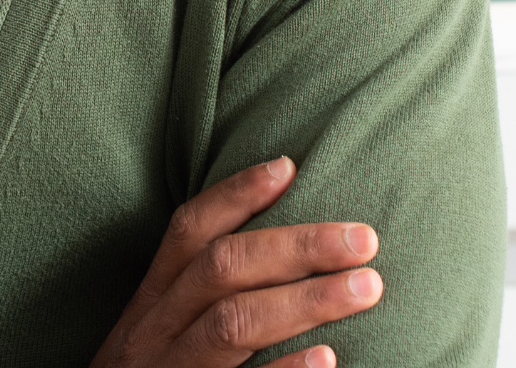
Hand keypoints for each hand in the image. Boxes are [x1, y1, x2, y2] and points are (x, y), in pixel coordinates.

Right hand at [88, 157, 381, 367]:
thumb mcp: (155, 340)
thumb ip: (196, 303)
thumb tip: (274, 258)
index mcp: (149, 308)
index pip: (187, 233)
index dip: (236, 196)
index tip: (289, 167)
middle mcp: (153, 335)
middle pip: (221, 270)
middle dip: (295, 246)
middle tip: (363, 238)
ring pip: (232, 324)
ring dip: (305, 300)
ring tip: (367, 287)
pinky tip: (328, 360)